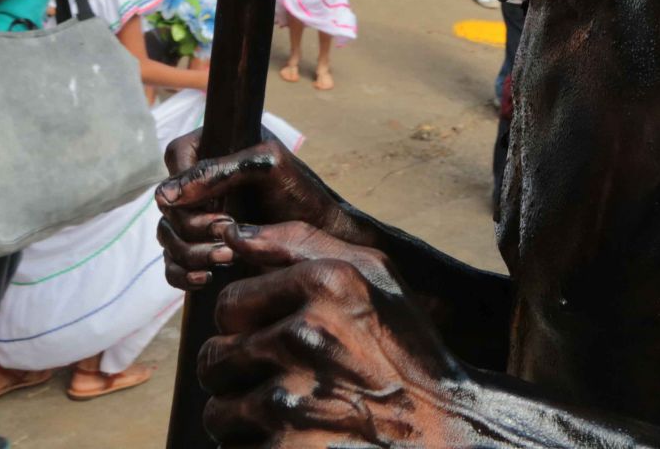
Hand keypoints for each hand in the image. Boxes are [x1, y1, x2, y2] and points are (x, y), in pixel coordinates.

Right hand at [155, 134, 358, 288]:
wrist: (321, 235)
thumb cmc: (299, 190)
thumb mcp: (264, 167)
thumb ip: (217, 170)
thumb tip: (164, 195)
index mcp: (215, 146)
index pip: (175, 157)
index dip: (188, 184)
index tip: (217, 204)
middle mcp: (202, 181)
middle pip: (168, 204)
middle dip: (193, 225)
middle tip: (227, 232)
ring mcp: (200, 215)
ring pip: (167, 236)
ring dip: (191, 252)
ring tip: (227, 257)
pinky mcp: (202, 248)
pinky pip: (172, 265)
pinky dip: (183, 274)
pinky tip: (207, 277)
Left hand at [198, 224, 468, 446]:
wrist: (445, 429)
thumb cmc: (402, 347)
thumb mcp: (371, 274)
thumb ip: (299, 241)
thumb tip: (230, 232)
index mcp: (324, 283)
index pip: (229, 304)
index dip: (247, 327)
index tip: (278, 340)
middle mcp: (306, 334)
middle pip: (214, 358)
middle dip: (238, 375)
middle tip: (282, 383)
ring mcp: (294, 399)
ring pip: (218, 412)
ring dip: (243, 420)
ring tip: (290, 415)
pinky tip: (298, 441)